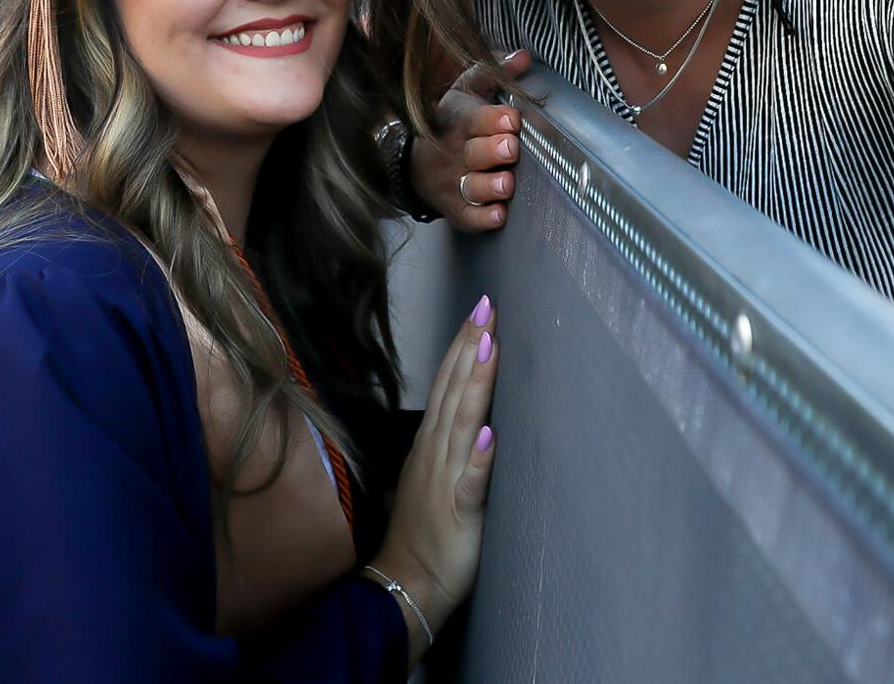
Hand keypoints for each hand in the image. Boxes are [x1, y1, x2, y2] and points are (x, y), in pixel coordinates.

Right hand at [373, 296, 498, 640]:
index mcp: (431, 444)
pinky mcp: (460, 511)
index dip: (463, 345)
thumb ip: (445, 444)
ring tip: (490, 346)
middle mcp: (435, 453)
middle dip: (471, 346)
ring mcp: (445, 479)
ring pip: (462, 422)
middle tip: (488, 306)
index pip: (447, 383)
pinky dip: (478, 455)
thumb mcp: (431, 477)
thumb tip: (465, 415)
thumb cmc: (421, 533)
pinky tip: (488, 432)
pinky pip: (470, 481)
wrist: (404, 587)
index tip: (481, 309)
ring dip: (476, 384)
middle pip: (453, 390)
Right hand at [410, 51, 529, 230]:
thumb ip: (493, 74)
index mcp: (459, 122)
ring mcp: (455, 184)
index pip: (473, 119)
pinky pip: (470, 218)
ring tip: (507, 183)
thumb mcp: (465, 94)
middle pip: (474, 153)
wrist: (416, 166)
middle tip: (510, 147)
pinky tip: (499, 215)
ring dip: (490, 186)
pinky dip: (484, 219)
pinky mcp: (458, 210)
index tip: (511, 118)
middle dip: (493, 150)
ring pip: (472, 187)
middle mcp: (456, 154)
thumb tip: (524, 56)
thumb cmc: (451, 124)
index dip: (492, 119)